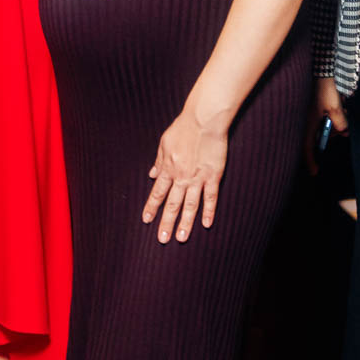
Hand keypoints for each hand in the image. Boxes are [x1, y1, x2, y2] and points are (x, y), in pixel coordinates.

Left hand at [143, 110, 228, 242]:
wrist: (203, 120)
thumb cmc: (183, 128)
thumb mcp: (164, 143)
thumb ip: (159, 161)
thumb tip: (152, 174)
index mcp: (168, 168)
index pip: (158, 193)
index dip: (152, 207)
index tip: (147, 220)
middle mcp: (181, 177)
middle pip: (173, 204)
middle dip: (167, 222)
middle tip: (163, 239)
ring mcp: (198, 178)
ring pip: (190, 205)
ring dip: (186, 223)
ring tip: (182, 238)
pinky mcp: (213, 176)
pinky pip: (211, 197)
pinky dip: (209, 211)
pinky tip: (207, 223)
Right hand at [306, 77, 348, 171]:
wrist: (321, 68)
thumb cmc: (324, 87)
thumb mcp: (335, 107)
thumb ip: (340, 123)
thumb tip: (343, 131)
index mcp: (307, 122)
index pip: (307, 147)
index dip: (310, 161)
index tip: (315, 172)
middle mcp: (306, 119)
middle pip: (318, 137)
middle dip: (331, 135)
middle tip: (342, 131)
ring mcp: (310, 113)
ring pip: (323, 126)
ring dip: (335, 125)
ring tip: (343, 113)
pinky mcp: (315, 107)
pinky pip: (324, 118)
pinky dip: (333, 117)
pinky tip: (341, 107)